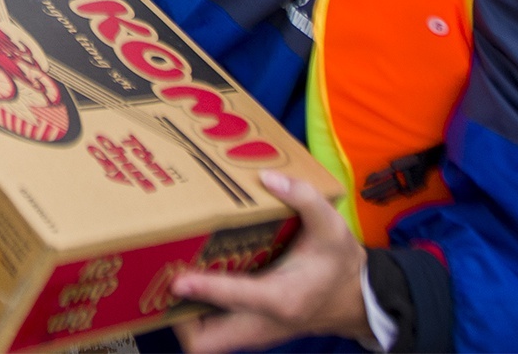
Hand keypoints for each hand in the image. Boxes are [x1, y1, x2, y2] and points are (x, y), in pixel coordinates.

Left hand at [168, 171, 372, 353]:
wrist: (357, 299)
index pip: (235, 297)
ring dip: (182, 315)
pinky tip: (190, 279)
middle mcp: (263, 323)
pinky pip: (214, 331)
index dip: (203, 288)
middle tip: (161, 280)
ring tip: (166, 276)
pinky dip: (198, 312)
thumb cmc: (340, 264)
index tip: (176, 277)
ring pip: (206, 341)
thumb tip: (269, 179)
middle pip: (206, 342)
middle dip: (177, 316)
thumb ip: (304, 199)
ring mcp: (254, 333)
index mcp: (282, 298)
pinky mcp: (250, 331)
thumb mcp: (332, 227)